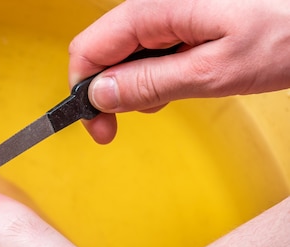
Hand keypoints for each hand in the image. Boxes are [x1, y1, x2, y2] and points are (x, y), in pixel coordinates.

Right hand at [69, 0, 289, 142]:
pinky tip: (178, 80)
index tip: (97, 125)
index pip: (88, 50)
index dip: (84, 93)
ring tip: (165, 99)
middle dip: (107, 92)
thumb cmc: (286, 33)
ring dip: (133, 84)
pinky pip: (151, 45)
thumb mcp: (212, 71)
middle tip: (119, 126)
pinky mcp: (184, 15)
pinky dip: (154, 70)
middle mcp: (154, 2)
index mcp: (154, 8)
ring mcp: (169, 8)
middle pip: (103, 51)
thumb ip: (149, 84)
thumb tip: (100, 96)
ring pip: (125, 51)